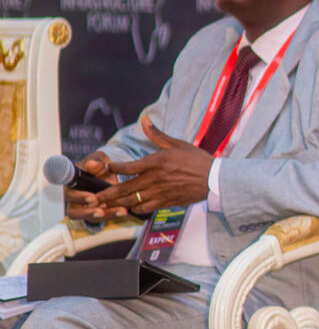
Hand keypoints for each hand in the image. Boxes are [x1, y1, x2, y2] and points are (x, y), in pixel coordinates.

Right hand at [65, 152, 127, 220]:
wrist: (109, 174)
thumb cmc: (99, 166)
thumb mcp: (99, 160)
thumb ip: (96, 162)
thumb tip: (91, 164)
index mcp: (71, 185)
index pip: (69, 194)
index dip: (79, 198)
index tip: (93, 198)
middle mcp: (74, 199)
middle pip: (75, 211)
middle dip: (89, 212)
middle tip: (102, 211)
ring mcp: (84, 208)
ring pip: (90, 217)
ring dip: (105, 215)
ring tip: (121, 212)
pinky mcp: (96, 213)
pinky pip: (102, 218)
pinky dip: (114, 215)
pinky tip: (125, 211)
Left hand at [96, 115, 213, 214]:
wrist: (214, 179)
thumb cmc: (197, 160)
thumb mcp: (177, 144)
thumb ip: (157, 134)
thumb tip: (145, 119)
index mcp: (155, 162)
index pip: (126, 167)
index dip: (111, 169)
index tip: (103, 169)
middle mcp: (154, 179)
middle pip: (124, 189)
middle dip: (106, 194)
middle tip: (93, 198)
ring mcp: (160, 193)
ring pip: (132, 201)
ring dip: (117, 205)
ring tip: (105, 207)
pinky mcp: (166, 202)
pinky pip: (145, 209)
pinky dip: (135, 210)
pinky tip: (130, 208)